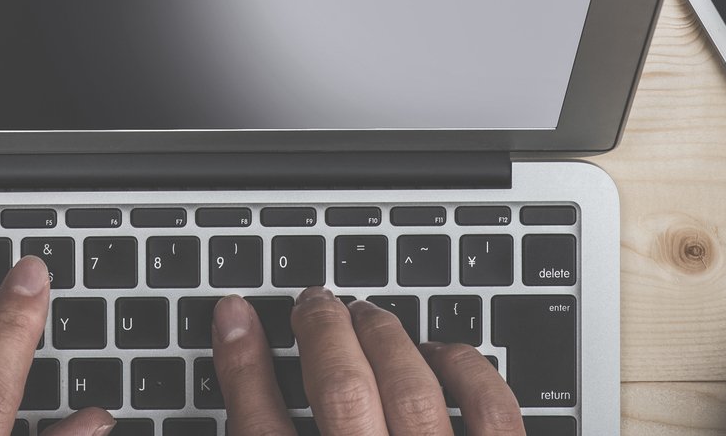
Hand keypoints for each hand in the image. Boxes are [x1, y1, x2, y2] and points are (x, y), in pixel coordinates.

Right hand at [214, 287, 525, 435]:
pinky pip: (491, 413)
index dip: (241, 363)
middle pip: (340, 391)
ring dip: (385, 339)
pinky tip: (446, 355)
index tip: (233, 317)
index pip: (261, 428)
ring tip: (368, 316)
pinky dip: (468, 372)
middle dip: (322, 331)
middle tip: (313, 301)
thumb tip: (254, 395)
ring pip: (410, 392)